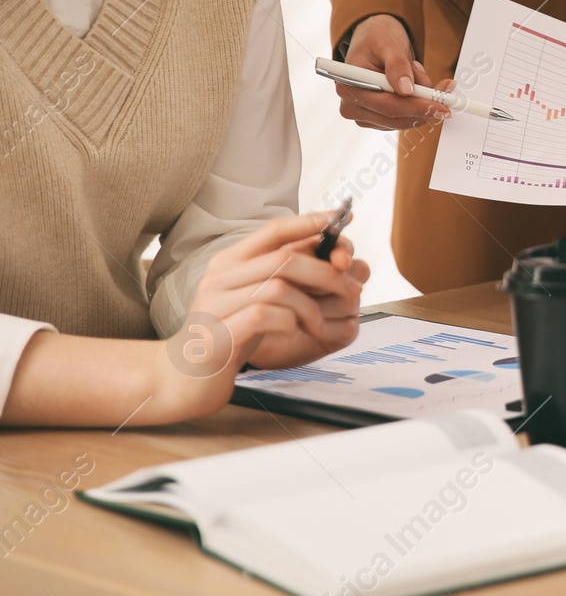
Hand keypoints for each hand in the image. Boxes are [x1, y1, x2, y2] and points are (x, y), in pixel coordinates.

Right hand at [149, 212, 367, 420]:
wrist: (183, 377)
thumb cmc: (229, 334)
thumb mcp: (254, 297)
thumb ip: (281, 276)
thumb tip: (329, 254)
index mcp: (229, 262)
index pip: (273, 230)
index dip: (310, 222)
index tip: (340, 219)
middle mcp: (220, 277)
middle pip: (284, 259)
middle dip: (326, 272)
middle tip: (351, 289)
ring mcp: (216, 305)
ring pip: (279, 288)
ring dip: (311, 306)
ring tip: (318, 325)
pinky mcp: (218, 334)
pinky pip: (265, 316)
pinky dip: (289, 323)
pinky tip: (292, 334)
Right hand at [337, 14, 452, 129]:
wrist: (375, 40)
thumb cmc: (377, 39)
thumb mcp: (389, 44)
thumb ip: (397, 66)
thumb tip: (406, 89)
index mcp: (350, 85)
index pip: (388, 105)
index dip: (417, 107)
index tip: (441, 105)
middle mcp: (352, 104)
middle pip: (398, 117)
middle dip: (425, 104)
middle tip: (445, 89)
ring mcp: (364, 114)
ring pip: (405, 120)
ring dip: (421, 101)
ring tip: (417, 72)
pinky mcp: (377, 118)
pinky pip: (405, 118)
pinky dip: (419, 104)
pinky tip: (415, 84)